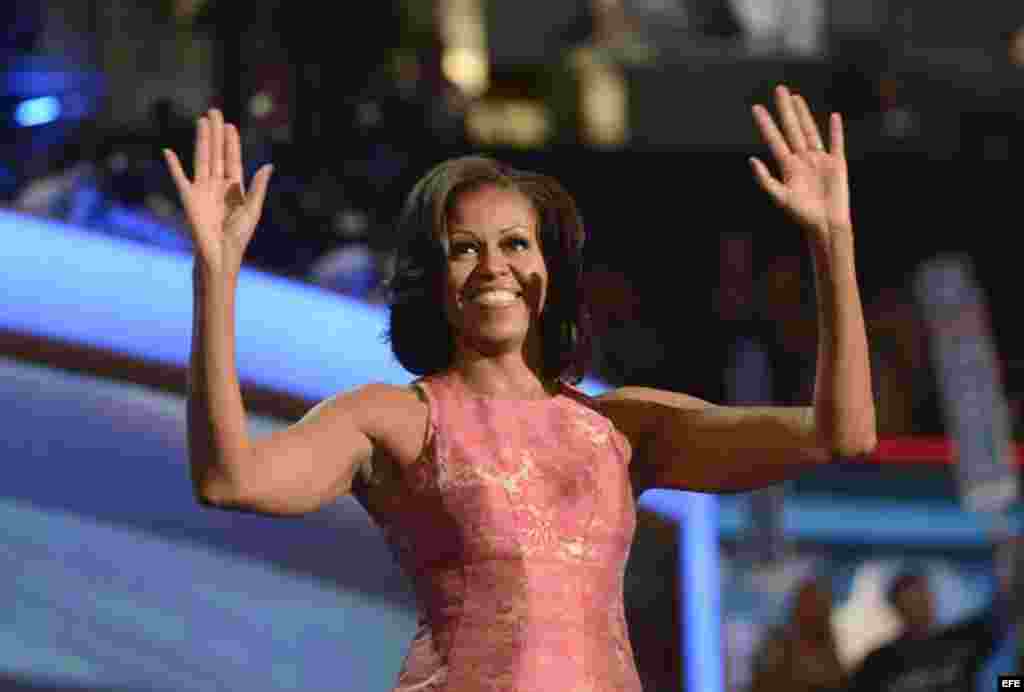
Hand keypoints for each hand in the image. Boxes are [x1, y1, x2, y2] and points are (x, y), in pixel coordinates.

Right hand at [163, 109, 272, 275]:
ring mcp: (202, 190)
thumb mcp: (252, 209)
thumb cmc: (238, 237)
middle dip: (216, 133)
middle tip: (215, 111)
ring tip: (202, 121)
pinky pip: (179, 178)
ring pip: (202, 159)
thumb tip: (268, 165)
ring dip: (202, 140)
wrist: (221, 255)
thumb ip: (258, 187)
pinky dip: (173, 165)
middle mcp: (217, 185)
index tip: (230, 125)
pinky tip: (167, 151)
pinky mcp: (189, 198)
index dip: (231, 143)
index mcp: (234, 188)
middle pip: (216, 153)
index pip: (232, 159)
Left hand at [750, 85, 850, 242]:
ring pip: (810, 131)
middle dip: (785, 109)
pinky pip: (836, 143)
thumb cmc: (802, 215)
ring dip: (803, 114)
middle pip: (791, 128)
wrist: (825, 224)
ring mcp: (819, 160)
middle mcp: (802, 159)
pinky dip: (836, 130)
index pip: (774, 139)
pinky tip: (834, 117)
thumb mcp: (780, 197)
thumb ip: (765, 180)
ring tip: (795, 98)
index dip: (766, 123)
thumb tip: (751, 160)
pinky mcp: (837, 164)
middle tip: (778, 89)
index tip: (756, 107)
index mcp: (787, 166)